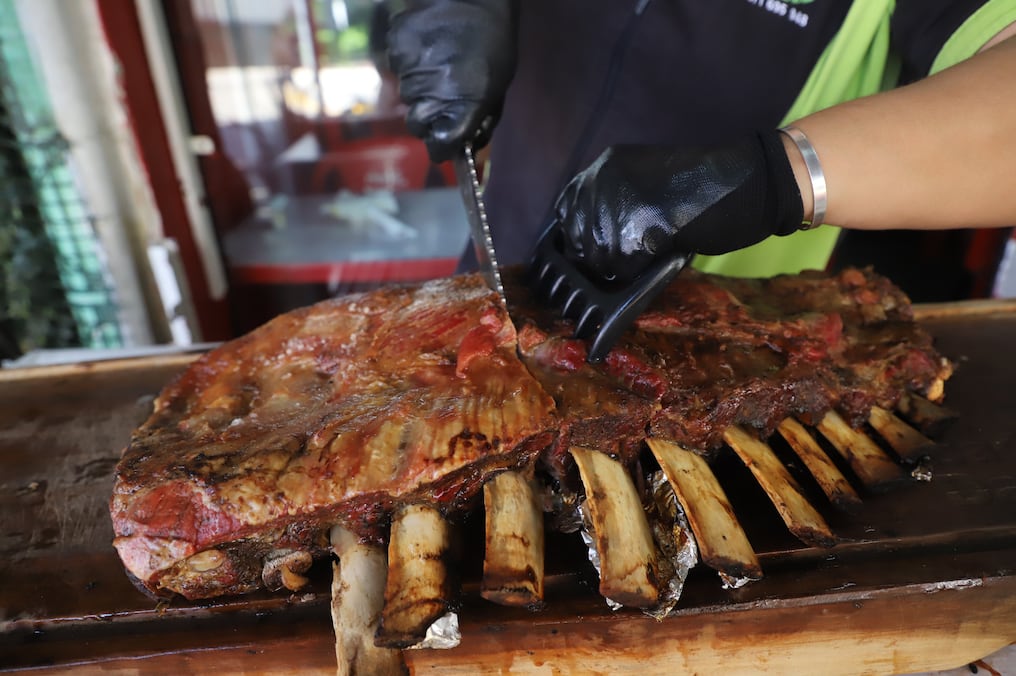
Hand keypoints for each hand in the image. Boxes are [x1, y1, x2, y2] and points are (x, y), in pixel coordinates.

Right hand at [387, 0, 516, 162]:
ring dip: (420, 86)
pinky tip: (428, 47)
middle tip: (444, 93)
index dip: (441, 146)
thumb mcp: (496, 90)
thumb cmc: (493, 47)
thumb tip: (463, 148)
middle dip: (429, 115)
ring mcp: (408, 69)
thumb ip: (479, 123)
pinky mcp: (395, 46)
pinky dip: (410, 62)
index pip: (437, 146)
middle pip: (417, 122)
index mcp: (461, 107)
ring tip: (439, 63)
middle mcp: (429, 92)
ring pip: (406, 93)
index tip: (444, 142)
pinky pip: (398, 66)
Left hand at [554, 131, 804, 284]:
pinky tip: (659, 255)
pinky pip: (625, 267)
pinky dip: (639, 271)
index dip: (577, 235)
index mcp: (603, 166)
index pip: (566, 209)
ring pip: (599, 256)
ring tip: (647, 255)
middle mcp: (603, 180)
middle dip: (595, 256)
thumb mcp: (643, 180)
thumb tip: (582, 240)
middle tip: (625, 259)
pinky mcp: (638, 229)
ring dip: (619, 266)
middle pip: (578, 237)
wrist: (745, 181)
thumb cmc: (700, 187)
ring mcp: (618, 204)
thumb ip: (612, 201)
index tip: (590, 249)